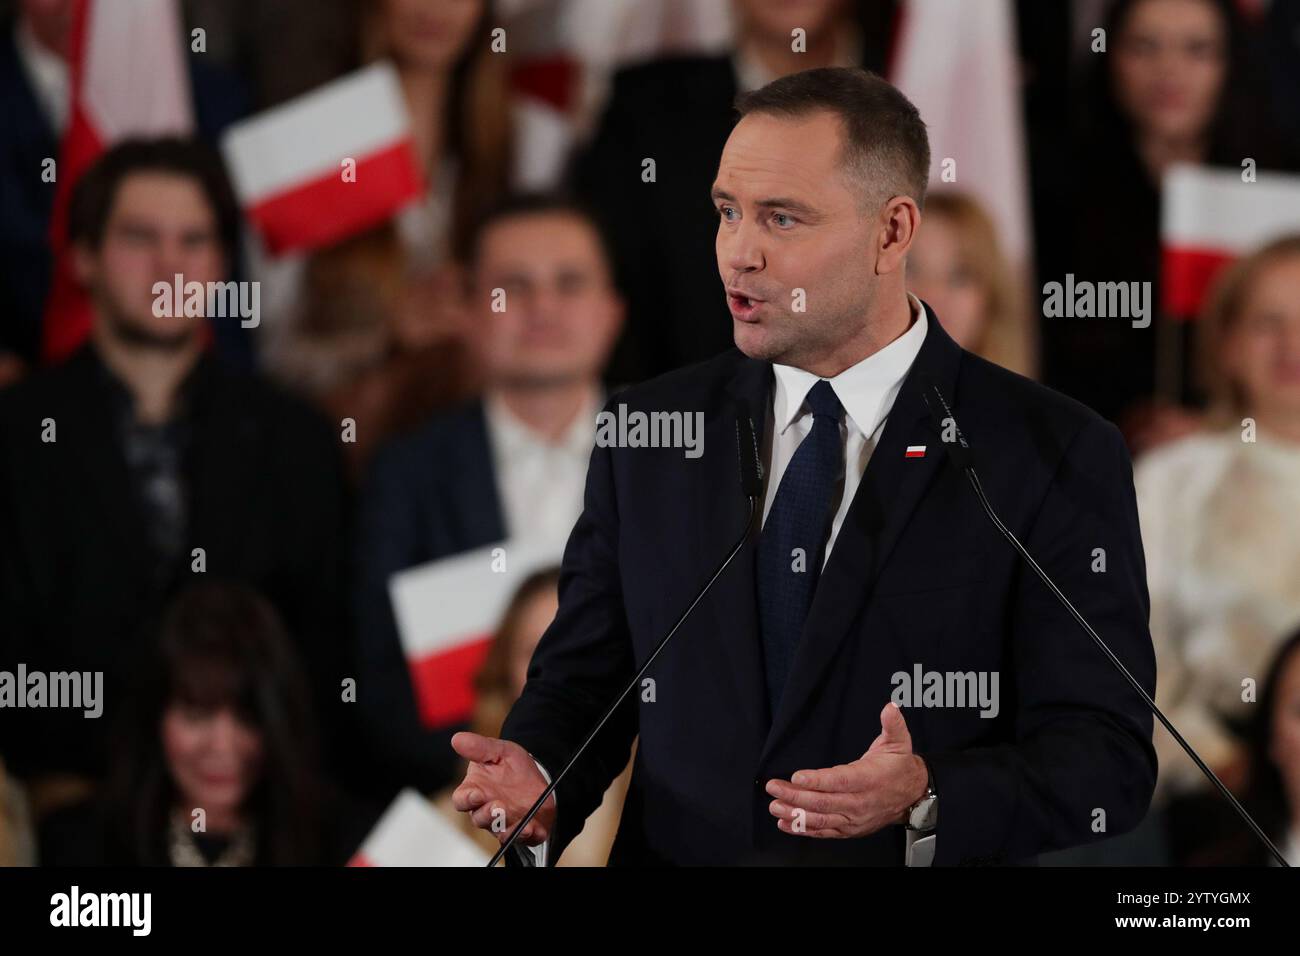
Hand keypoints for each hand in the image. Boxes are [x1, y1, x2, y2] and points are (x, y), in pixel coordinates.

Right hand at [451, 732, 555, 845]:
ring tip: (514, 821)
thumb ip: (480, 747)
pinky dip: (526, 835)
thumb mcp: (499, 750)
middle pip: (479, 819)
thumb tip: (457, 738)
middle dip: (487, 815)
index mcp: (476, 790)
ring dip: (505, 829)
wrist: (539, 776)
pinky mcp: (524, 829)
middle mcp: (487, 810)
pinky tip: (531, 828)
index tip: (475, 794)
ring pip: (500, 831)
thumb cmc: (511, 765)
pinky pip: (523, 838)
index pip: (463, 799)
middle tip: (497, 806)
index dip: (467, 799)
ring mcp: (505, 822)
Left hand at [765, 701, 928, 838]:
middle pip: (824, 802)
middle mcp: (860, 802)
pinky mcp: (849, 828)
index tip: (797, 776)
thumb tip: (889, 707)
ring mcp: (854, 818)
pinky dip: (804, 830)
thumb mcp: (899, 742)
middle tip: (774, 788)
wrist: (913, 796)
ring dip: (796, 814)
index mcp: (869, 779)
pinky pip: (825, 831)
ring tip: (775, 806)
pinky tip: (786, 823)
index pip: (839, 781)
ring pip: (821, 819)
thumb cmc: (899, 767)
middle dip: (796, 796)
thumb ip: (892, 724)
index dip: (817, 780)